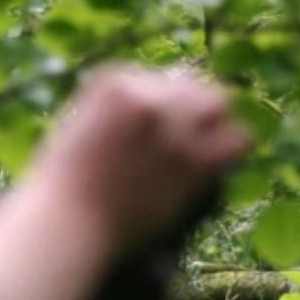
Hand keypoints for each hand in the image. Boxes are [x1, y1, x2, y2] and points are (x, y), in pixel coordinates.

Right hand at [23, 64, 250, 257]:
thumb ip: (108, 107)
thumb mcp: (75, 124)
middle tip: (179, 133)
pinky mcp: (198, 160)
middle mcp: (150, 97)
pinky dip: (231, 147)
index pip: (153, 76)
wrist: (70, 223)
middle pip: (190, 83)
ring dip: (210, 121)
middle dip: (186, 104)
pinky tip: (216, 162)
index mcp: (114, 84)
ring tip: (201, 144)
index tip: (143, 127)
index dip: (154, 100)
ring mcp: (176, 126)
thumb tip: (141, 107)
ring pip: (219, 103)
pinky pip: (239, 139)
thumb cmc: (61, 182)